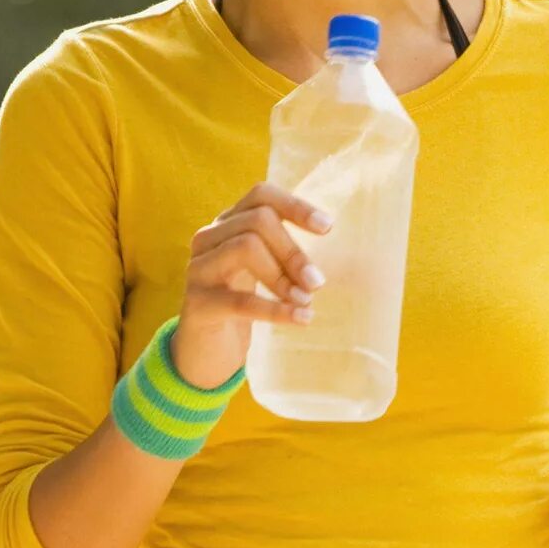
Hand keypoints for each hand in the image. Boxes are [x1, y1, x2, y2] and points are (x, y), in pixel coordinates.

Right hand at [172, 184, 331, 389]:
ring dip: (284, 276)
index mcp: (228, 224)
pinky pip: (240, 300)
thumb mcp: (266, 272)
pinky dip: (276, 309)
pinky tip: (301, 319)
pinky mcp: (197, 303)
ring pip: (245, 248)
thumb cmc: (245, 305)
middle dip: (293, 250)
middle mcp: (209, 238)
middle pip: (256, 221)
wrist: (206, 351)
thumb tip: (351, 256)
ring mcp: (199, 268)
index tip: (328, 228)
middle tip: (317, 282)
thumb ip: (290, 255)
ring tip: (306, 301)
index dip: (296, 206)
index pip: (261, 195)